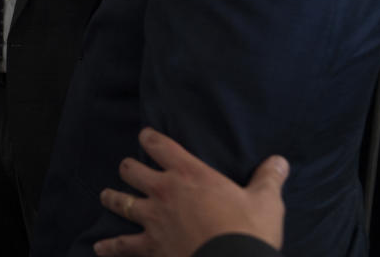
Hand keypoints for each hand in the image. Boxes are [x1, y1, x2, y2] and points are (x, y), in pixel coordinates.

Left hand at [93, 128, 287, 256]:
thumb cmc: (249, 231)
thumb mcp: (266, 202)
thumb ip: (268, 179)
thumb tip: (280, 161)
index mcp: (189, 174)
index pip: (161, 145)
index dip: (149, 137)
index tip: (144, 134)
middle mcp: (164, 191)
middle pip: (132, 170)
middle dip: (128, 168)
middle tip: (127, 167)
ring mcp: (153, 218)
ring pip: (121, 202)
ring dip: (112, 198)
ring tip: (105, 195)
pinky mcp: (150, 246)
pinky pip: (123, 245)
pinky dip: (110, 247)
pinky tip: (99, 247)